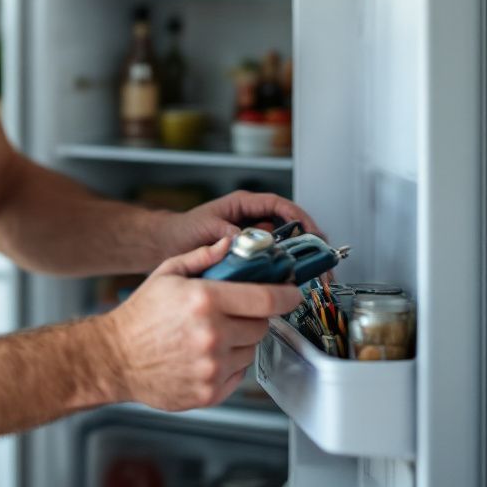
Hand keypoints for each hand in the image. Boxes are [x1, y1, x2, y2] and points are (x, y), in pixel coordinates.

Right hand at [101, 239, 301, 411]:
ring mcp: (213, 366)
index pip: (265, 298)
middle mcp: (213, 334)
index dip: (286, 294)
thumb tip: (229, 244)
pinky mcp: (211, 392)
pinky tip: (204, 355)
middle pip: (261, 324)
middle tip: (229, 313)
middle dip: (252, 316)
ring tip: (210, 335)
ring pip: (251, 350)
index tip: (292, 293)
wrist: (115, 358)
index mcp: (205, 300)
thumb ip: (202, 257)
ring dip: (239, 341)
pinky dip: (229, 364)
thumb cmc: (139, 315)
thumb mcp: (167, 273)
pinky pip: (238, 374)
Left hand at [156, 189, 323, 261]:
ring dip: (296, 259)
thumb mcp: (206, 228)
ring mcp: (251, 237)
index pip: (279, 206)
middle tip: (319, 259)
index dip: (299, 217)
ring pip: (282, 245)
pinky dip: (280, 270)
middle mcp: (251, 219)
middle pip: (288, 226)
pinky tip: (287, 282)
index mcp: (243, 205)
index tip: (312, 232)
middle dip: (306, 242)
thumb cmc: (183, 230)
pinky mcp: (248, 255)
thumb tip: (247, 242)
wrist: (167, 245)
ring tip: (309, 274)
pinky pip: (270, 261)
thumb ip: (227, 234)